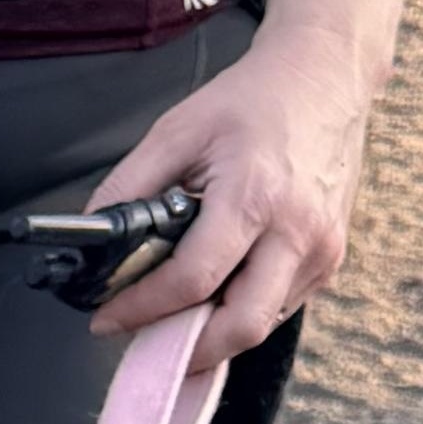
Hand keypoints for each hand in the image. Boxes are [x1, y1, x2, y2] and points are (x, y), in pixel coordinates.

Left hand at [88, 25, 378, 363]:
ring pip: (261, 326)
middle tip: (143, 341)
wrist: (326, 75)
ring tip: (173, 316)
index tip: (106, 319)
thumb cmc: (252, 100)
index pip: (192, 281)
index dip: (141, 310)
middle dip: (185, 349)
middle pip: (239, 326)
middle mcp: (298, 230)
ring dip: (213, 334)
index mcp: (255, 195)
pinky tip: (214, 294)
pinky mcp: (331, 256)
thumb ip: (127, 189)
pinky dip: (240, 313)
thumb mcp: (175, 132)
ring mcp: (322, 247)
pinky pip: (280, 308)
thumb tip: (91, 242)